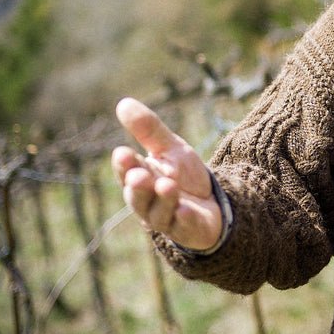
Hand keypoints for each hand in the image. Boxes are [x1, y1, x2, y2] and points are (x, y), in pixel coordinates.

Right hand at [111, 97, 222, 250]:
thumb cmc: (182, 175)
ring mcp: (167, 219)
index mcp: (140, 178)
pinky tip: (185, 210)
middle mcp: (148, 202)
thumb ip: (149, 130)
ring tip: (167, 185)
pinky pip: (184, 226)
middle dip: (138, 185)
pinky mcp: (189, 230)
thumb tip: (123, 102)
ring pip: (159, 213)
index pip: (127, 171)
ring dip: (163, 199)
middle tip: (139, 174)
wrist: (211, 203)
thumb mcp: (170, 148)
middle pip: (138, 196)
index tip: (122, 153)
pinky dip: (184, 219)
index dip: (124, 164)